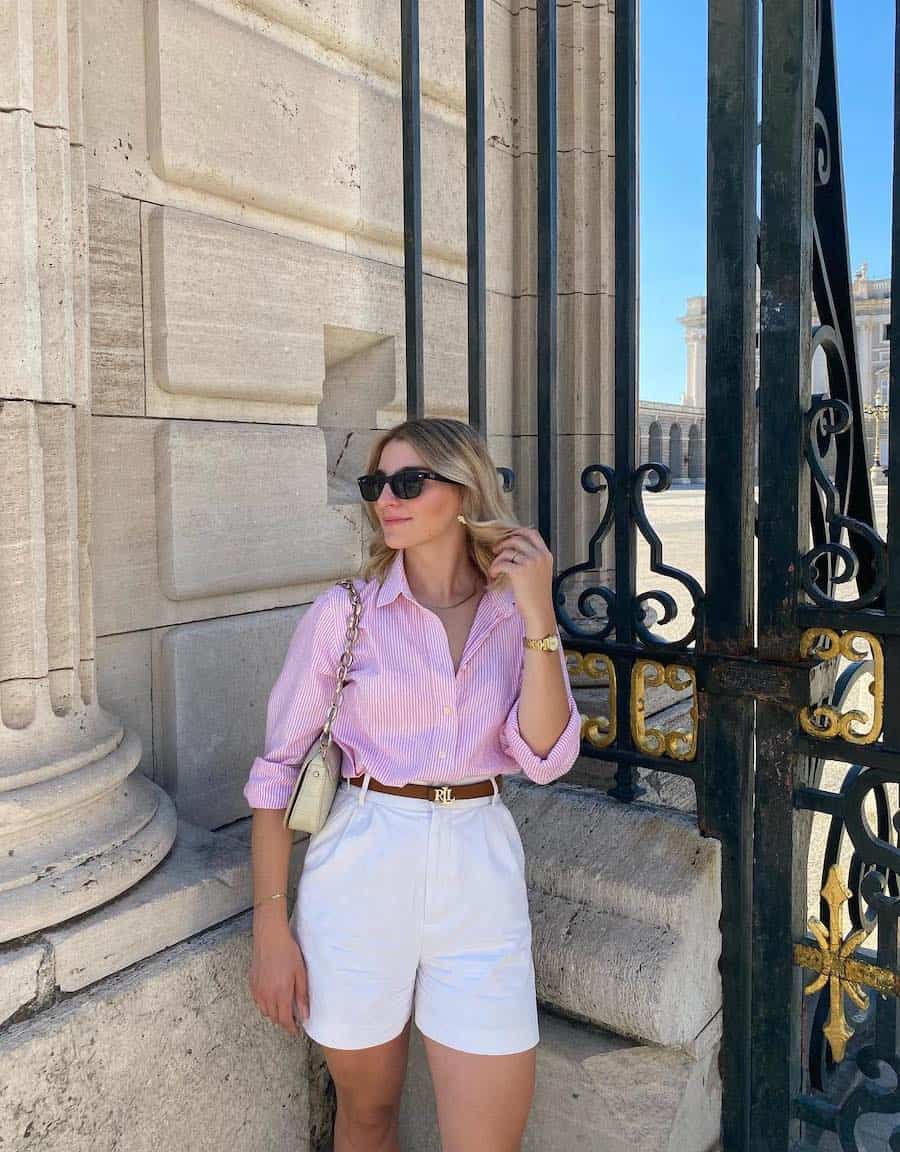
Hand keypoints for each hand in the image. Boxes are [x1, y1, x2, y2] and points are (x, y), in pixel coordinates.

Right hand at [249, 922, 308, 1036]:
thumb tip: (304, 1014)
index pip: (284, 1020)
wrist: (270, 938)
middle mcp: (267, 995)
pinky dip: (265, 1003)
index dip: (290, 1028)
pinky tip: (272, 995)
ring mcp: (258, 990)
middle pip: (274, 1017)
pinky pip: (258, 1001)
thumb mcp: (300, 973)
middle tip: (292, 1017)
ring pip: (265, 1011)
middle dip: (283, 1020)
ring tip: (283, 1006)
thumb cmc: (287, 952)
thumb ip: (302, 995)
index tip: (295, 1031)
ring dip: (274, 1012)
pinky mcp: (252, 983)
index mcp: (281, 994)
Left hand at [488, 526, 555, 624]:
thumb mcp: (542, 573)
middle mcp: (539, 556)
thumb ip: (533, 559)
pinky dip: (494, 568)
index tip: (508, 536)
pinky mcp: (519, 572)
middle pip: (517, 539)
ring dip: (497, 558)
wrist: (539, 611)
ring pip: (508, 550)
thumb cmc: (538, 596)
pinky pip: (501, 562)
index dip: (518, 531)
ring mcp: (530, 563)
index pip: (532, 533)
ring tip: (495, 567)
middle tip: (496, 550)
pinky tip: (493, 575)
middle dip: (503, 543)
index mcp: (546, 555)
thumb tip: (516, 549)